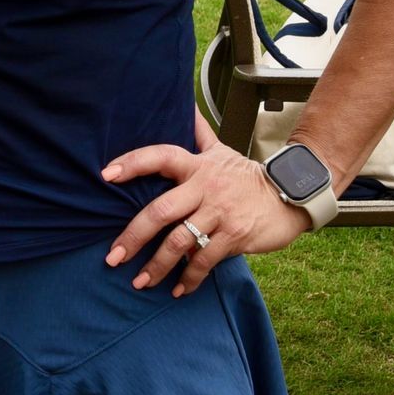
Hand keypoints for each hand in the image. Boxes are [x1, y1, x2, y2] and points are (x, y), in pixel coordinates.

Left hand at [103, 138, 307, 294]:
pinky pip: (204, 260)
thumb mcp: (222, 151)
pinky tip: (177, 290)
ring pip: (179, 242)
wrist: (288, 196)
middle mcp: (205, 188)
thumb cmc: (245, 177)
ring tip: (139, 282)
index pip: (161, 157)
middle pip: (161, 210)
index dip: (133, 163)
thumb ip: (199, 133)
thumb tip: (183, 104)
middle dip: (133, 236)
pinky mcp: (234, 236)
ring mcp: (219, 213)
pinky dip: (189, 278)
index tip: (106, 175)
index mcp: (197, 166)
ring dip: (157, 266)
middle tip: (113, 257)